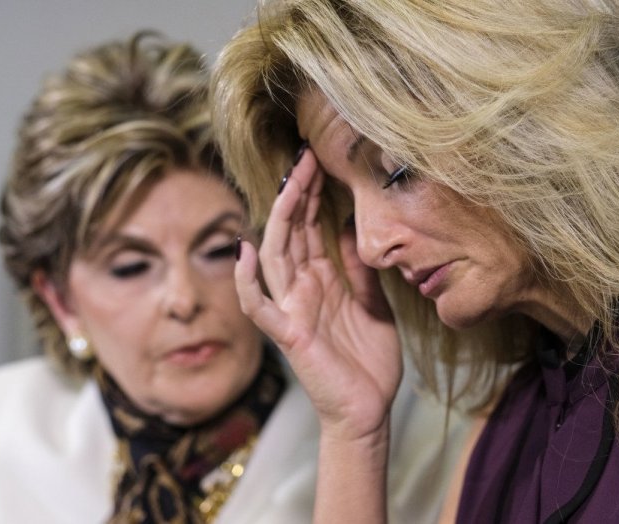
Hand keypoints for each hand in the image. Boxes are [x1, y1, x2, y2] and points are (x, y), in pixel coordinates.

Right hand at [235, 149, 402, 441]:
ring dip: (280, 219)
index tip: (319, 161)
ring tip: (289, 183)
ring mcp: (292, 310)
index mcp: (322, 280)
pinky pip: (260, 306)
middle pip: (291, 232)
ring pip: (276, 256)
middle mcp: (302, 289)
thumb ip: (360, 268)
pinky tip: (245, 250)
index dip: (312, 195)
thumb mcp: (373, 304)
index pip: (310, 228)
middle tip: (306, 157)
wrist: (368, 411)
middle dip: (297, 194)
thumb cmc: (368, 362)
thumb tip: (352, 226)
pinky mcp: (289, 334)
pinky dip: (247, 280)